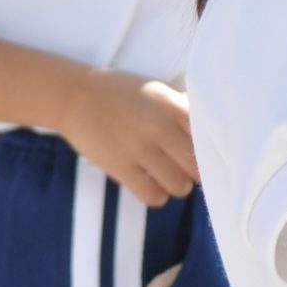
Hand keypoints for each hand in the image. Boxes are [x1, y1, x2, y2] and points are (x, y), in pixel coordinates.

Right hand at [59, 71, 198, 205]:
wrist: (73, 96)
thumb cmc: (119, 92)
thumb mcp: (155, 90)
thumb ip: (182, 109)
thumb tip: (212, 133)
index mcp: (171, 104)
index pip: (210, 137)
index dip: (213, 151)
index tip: (210, 156)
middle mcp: (159, 126)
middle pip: (199, 167)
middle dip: (196, 172)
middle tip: (187, 168)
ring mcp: (138, 148)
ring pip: (179, 185)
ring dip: (178, 185)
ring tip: (169, 176)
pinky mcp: (120, 167)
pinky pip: (153, 196)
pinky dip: (157, 195)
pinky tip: (152, 184)